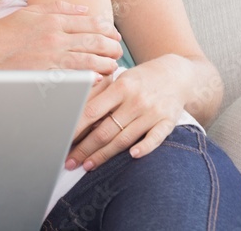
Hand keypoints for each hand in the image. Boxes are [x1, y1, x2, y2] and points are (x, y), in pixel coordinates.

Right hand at [0, 1, 122, 72]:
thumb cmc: (2, 33)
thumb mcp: (29, 12)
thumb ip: (58, 8)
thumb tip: (83, 9)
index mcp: (52, 20)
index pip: (91, 23)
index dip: (107, 30)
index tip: (114, 35)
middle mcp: (55, 37)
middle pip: (96, 41)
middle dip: (112, 47)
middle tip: (118, 52)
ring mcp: (52, 58)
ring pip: (91, 60)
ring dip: (106, 64)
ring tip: (113, 67)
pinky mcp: (47, 75)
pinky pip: (77, 77)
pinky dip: (91, 78)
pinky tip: (98, 79)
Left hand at [66, 56, 186, 171]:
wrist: (177, 74)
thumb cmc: (141, 78)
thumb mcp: (119, 78)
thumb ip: (100, 93)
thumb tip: (75, 109)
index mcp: (120, 86)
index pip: (92, 111)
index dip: (76, 128)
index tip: (63, 140)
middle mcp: (136, 101)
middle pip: (105, 130)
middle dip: (85, 148)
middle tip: (70, 161)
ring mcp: (153, 113)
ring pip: (124, 138)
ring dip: (104, 155)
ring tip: (88, 165)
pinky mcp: (168, 122)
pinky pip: (156, 138)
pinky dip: (144, 147)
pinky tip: (132, 156)